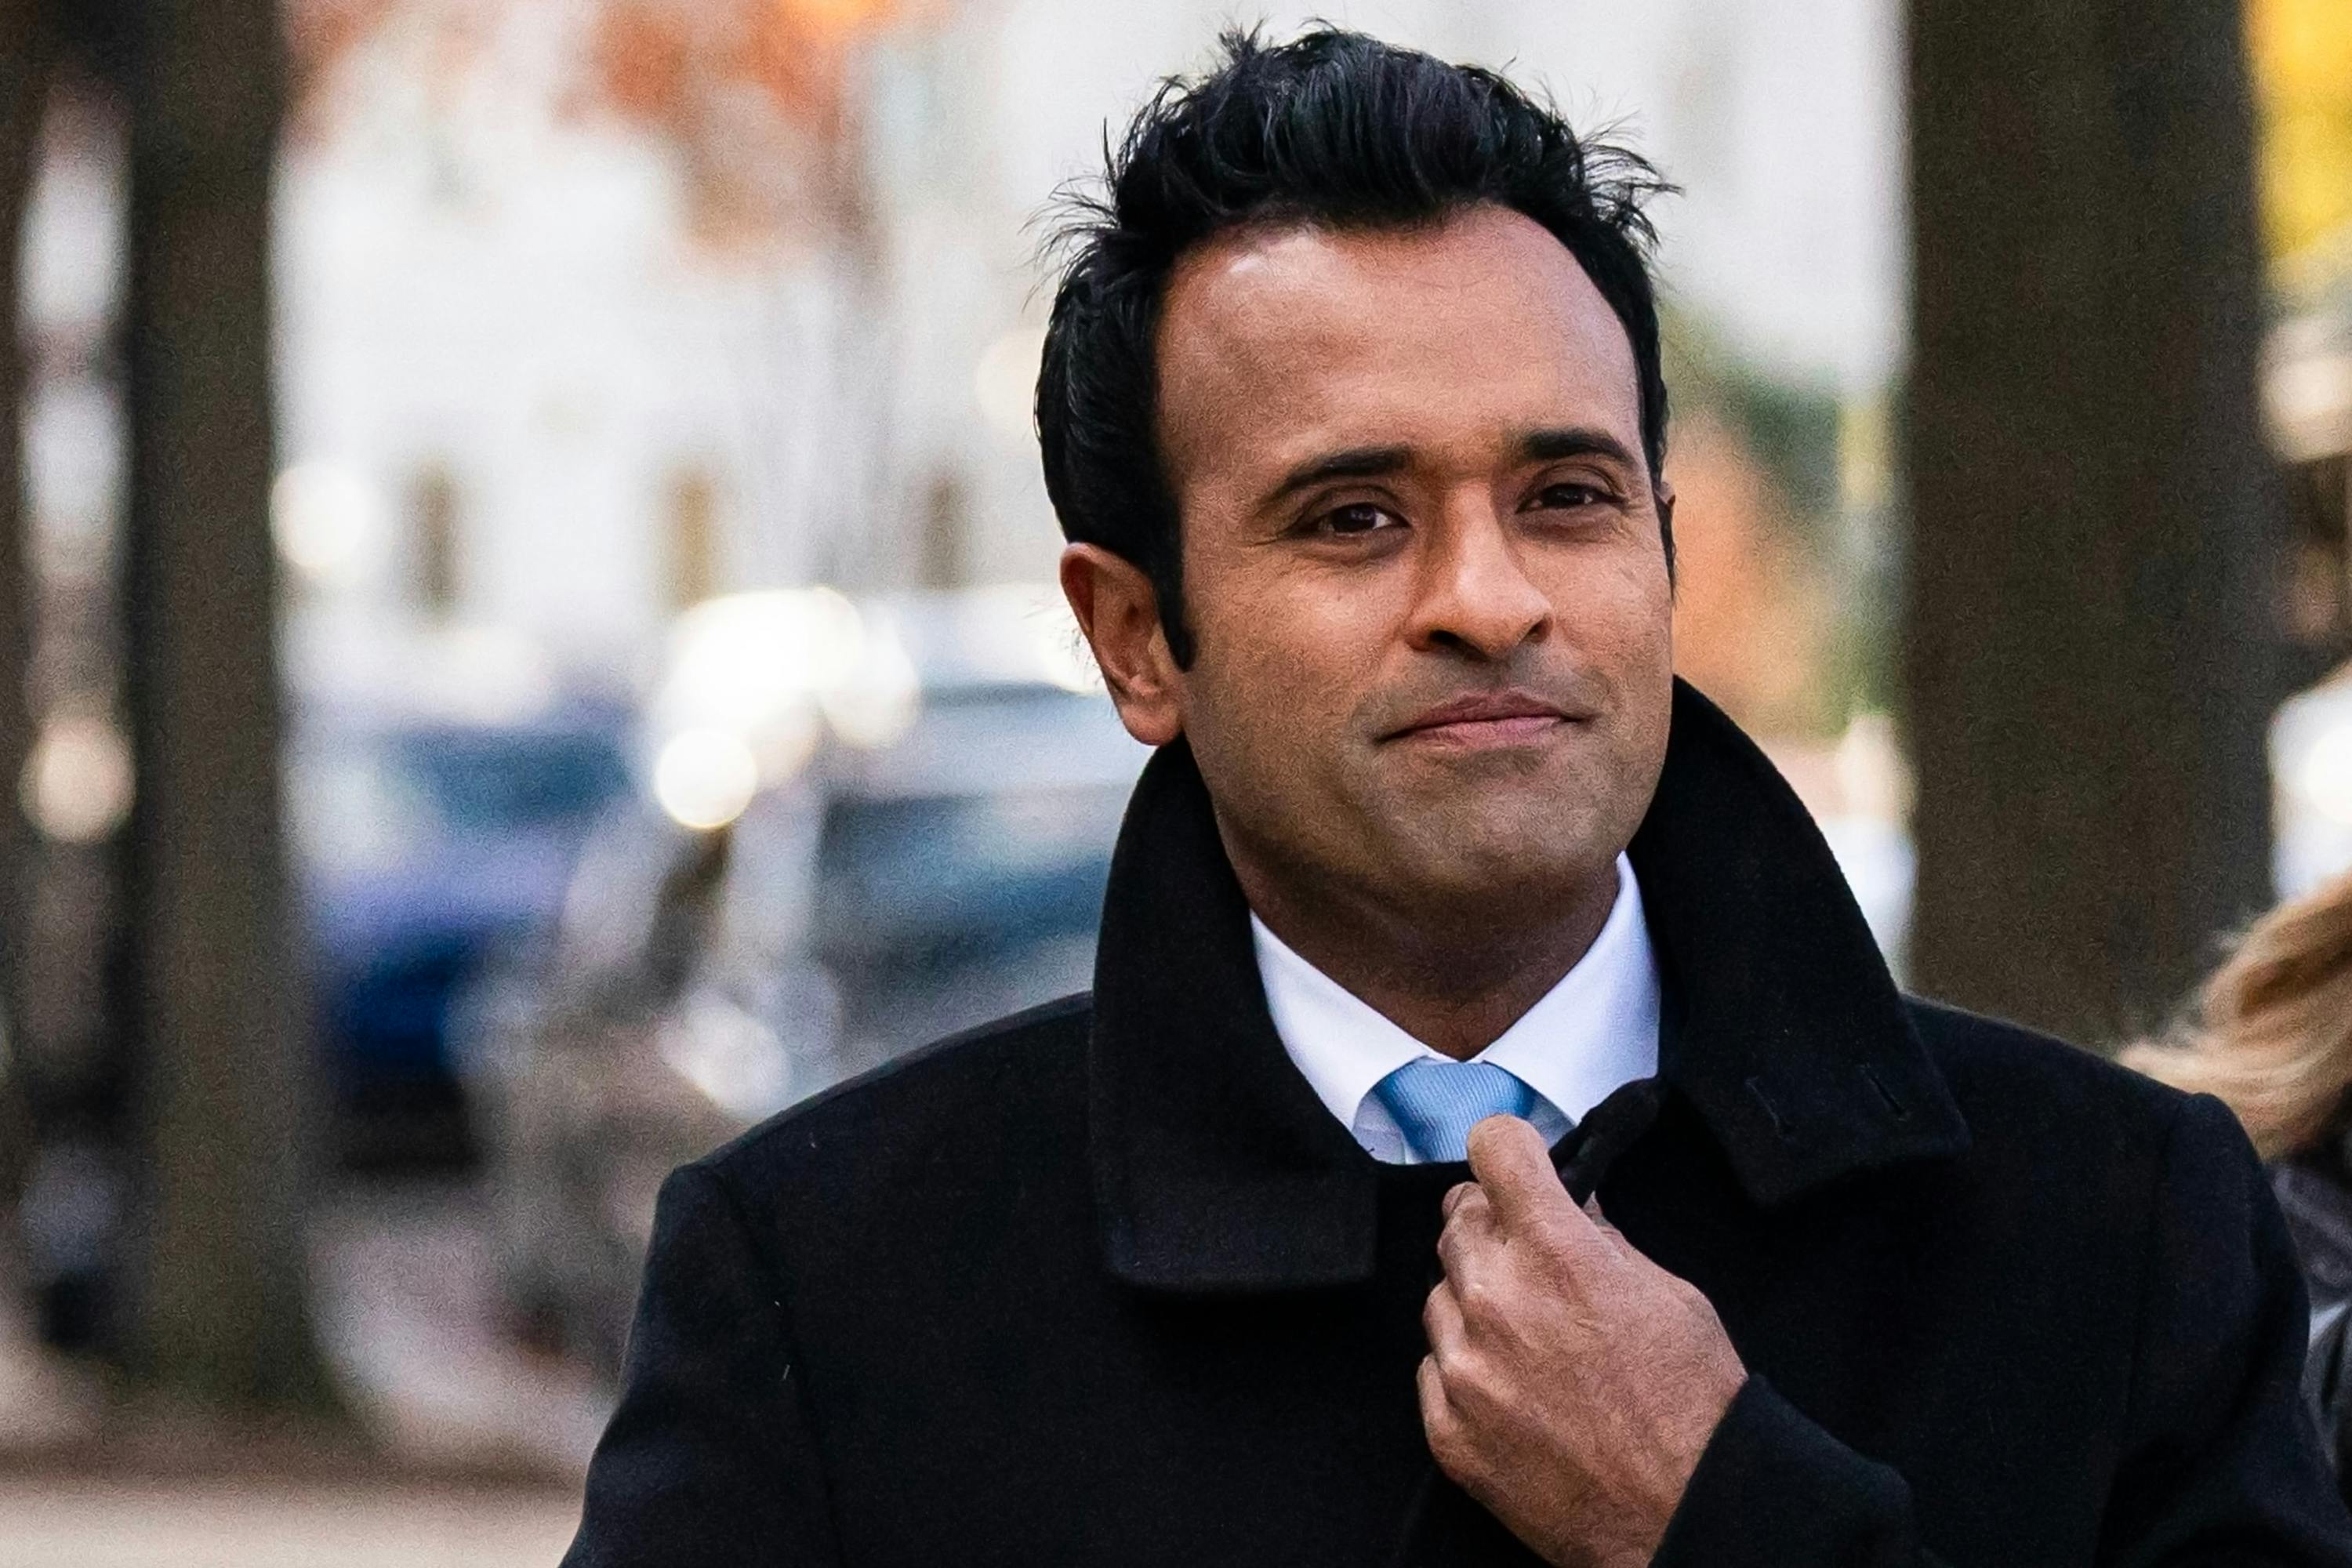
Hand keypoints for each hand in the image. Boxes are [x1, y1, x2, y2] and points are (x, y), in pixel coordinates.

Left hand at [1418, 1116, 1746, 1567]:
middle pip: (1458, 1218)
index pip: (1494, 1148)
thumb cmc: (1690, 1410)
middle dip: (1495, 1227)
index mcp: (1556, 1251)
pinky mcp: (1447, 1426)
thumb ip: (1603, 1239)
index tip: (1516, 1165)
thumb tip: (1571, 1205)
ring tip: (1536, 1340)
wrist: (1684, 1516)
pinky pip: (1434, 1366)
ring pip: (1440, 1294)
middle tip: (1532, 1259)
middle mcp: (1496, 1299)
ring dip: (1477, 1301)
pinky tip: (1519, 1388)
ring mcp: (1465, 1366)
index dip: (1509, 1150)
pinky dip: (1468, 1368)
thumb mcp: (1670, 1295)